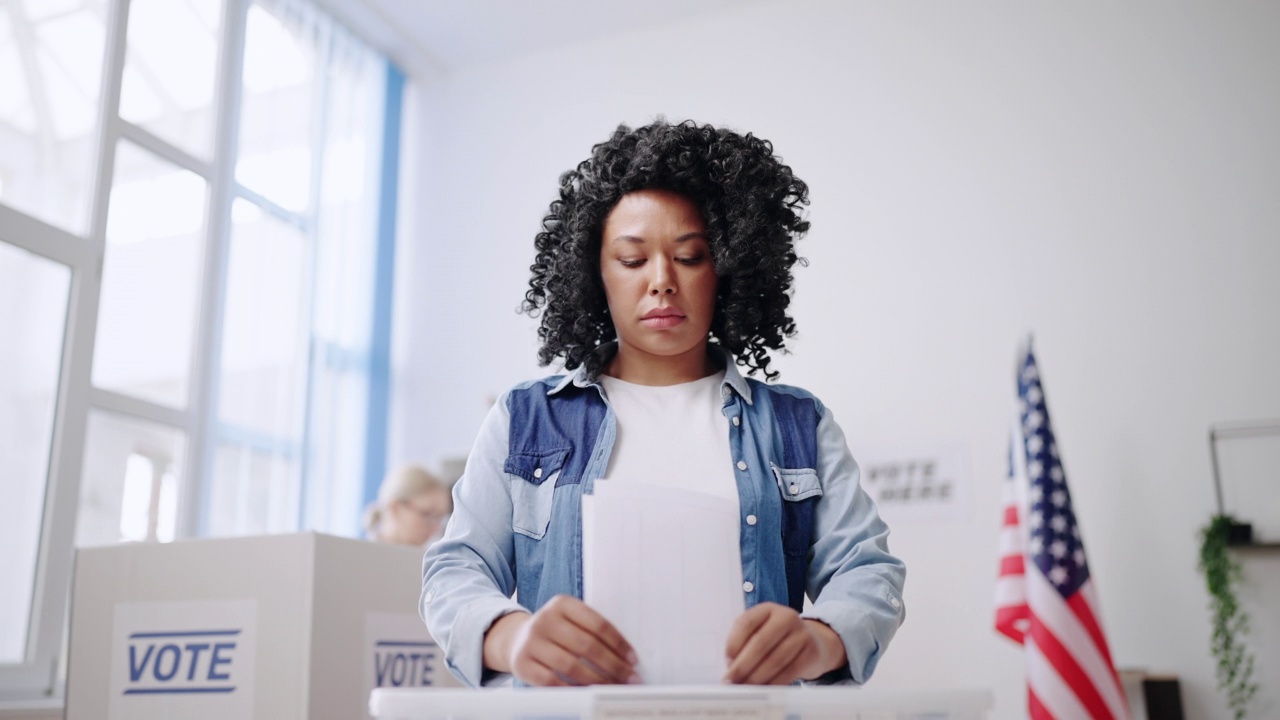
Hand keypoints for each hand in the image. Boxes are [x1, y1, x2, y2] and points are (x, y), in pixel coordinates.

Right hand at [483, 595, 638, 685]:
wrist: (517, 639)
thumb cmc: (555, 632)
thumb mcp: (570, 620)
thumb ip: (593, 630)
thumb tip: (626, 657)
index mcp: (562, 603)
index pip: (598, 624)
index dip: (619, 643)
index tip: (633, 659)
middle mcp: (545, 619)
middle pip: (587, 645)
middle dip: (613, 665)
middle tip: (629, 677)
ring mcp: (532, 641)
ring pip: (571, 665)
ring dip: (597, 680)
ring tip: (613, 687)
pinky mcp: (523, 663)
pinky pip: (552, 681)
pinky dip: (572, 688)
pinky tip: (587, 692)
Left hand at [723, 602, 845, 684]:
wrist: (815, 642)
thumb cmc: (779, 639)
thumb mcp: (763, 630)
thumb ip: (746, 641)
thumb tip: (730, 665)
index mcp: (768, 609)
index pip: (746, 623)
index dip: (733, 643)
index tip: (726, 661)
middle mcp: (786, 617)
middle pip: (760, 643)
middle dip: (742, 665)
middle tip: (731, 680)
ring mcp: (801, 634)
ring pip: (774, 660)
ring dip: (756, 678)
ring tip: (744, 688)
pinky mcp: (811, 653)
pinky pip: (788, 672)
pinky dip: (773, 683)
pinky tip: (763, 689)